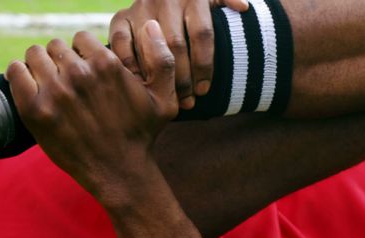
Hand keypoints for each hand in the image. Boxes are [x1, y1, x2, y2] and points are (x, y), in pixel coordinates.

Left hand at [6, 22, 178, 200]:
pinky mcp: (35, 110)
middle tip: (69, 81)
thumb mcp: (165, 99)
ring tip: (50, 83)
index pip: (81, 38)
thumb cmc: (141, 135)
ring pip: (35, 55)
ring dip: (41, 65)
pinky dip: (19, 73)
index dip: (83, 53)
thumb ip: (162, 60)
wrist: (119, 172)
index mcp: (107, 65)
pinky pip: (15, 71)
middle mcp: (79, 74)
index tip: (86, 71)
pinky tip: (30, 85)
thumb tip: (151, 26)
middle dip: (62, 60)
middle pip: (56, 46)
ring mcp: (55, 92)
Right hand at [110, 0, 248, 109]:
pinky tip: (141, 83)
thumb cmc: (194, 6)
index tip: (204, 90)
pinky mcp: (120, 16)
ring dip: (159, 77)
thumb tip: (244, 7)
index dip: (204, 66)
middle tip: (188, 102)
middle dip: (184, 78)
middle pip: (177, 45)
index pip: (202, 35)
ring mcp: (140, 7)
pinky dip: (130, 64)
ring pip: (151, 47)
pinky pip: (121, 42)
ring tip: (168, 98)